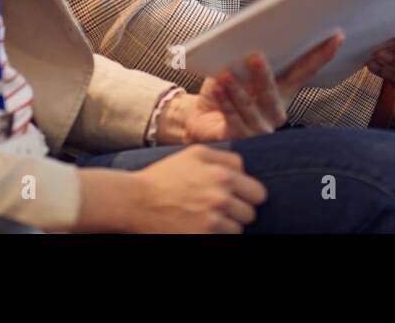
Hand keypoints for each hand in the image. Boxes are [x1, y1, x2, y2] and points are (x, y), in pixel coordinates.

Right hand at [127, 145, 267, 232]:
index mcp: (223, 176)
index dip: (248, 195)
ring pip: (237, 230)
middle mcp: (221, 199)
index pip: (258, 193)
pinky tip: (200, 227)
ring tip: (205, 218)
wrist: (136, 201)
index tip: (235, 196)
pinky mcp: (202, 238)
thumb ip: (227, 158)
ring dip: (225, 226)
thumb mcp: (195, 154)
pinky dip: (215, 236)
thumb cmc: (165, 175)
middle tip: (217, 208)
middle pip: (250, 214)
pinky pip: (224, 241)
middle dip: (237, 212)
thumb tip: (246, 172)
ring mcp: (211, 222)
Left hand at [172, 33, 342, 143]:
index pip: (304, 73)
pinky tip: (218, 88)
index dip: (320, 57)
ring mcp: (259, 128)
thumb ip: (248, 59)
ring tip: (226, 75)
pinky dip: (225, 102)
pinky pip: (233, 119)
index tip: (335, 38)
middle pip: (274, 94)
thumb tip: (250, 35)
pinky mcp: (239, 139)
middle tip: (255, 57)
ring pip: (251, 108)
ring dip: (238, 90)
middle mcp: (275, 112)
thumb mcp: (237, 70)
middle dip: (265, 76)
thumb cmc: (223, 91)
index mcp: (282, 92)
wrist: (200, 118)